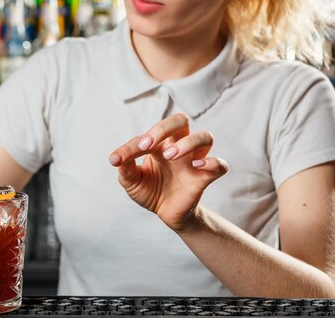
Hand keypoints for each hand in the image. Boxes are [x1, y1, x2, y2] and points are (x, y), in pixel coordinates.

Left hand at [109, 113, 227, 231]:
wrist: (166, 213)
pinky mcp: (204, 178)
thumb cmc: (150, 190)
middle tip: (148, 145)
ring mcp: (194, 161)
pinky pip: (220, 165)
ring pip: (205, 136)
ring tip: (170, 156)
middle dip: (164, 127)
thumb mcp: (132, 181)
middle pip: (181, 120)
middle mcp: (179, 147)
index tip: (117, 160)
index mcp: (160, 144)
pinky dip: (212, 162)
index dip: (130, 146)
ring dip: (187, 143)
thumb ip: (125, 168)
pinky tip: (197, 166)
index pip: (148, 135)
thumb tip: (115, 159)